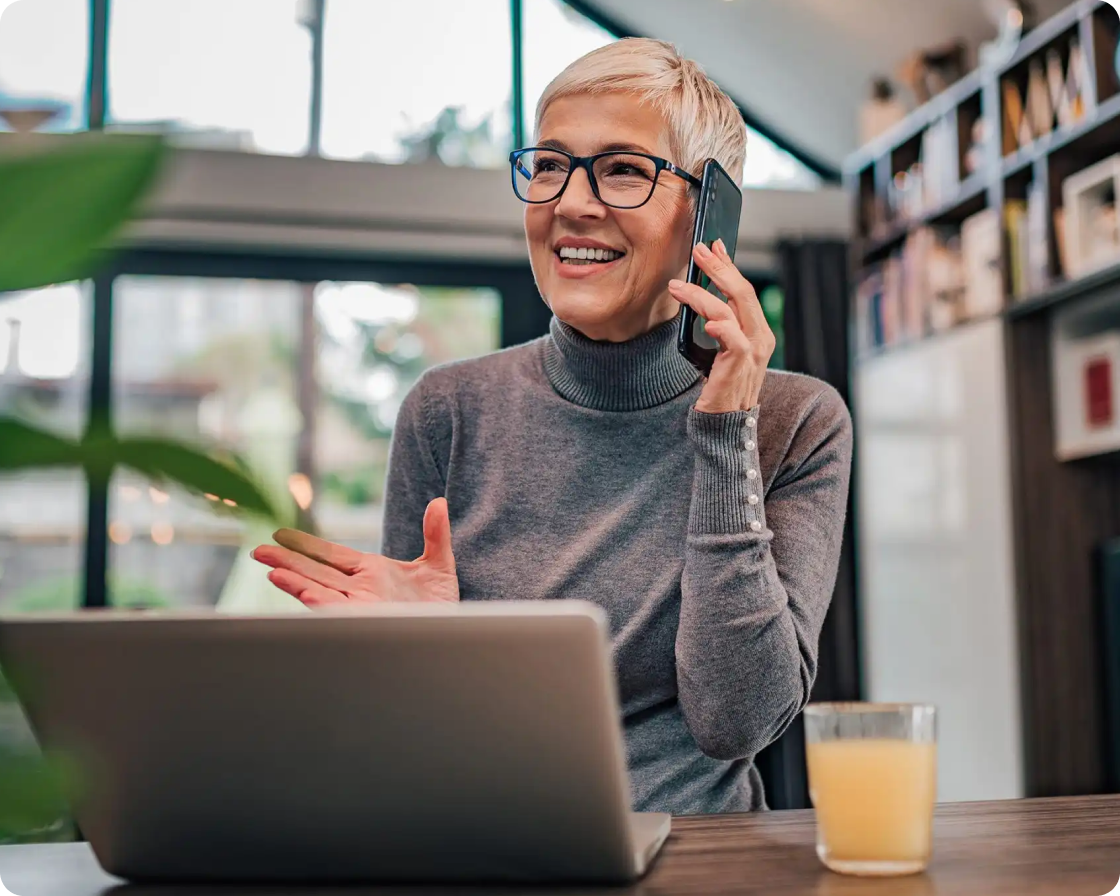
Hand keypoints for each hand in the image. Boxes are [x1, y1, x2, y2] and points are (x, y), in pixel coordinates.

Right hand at [251, 497, 458, 606]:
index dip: (307, 546)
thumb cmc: (443, 603)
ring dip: (295, 582)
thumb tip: (439, 502)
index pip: (332, 555)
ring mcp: (362, 605)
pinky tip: (304, 593)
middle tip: (258, 551)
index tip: (282, 536)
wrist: (453, 631)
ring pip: (321, 590)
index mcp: (372, 572)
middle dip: (287, 562)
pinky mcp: (368, 620)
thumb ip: (435, 533)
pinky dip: (321, 601)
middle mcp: (361, 588)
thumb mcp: (439, 564)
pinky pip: (339, 610)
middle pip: (317, 571)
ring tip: (270, 571)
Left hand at [668, 240, 775, 412]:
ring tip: (677, 285)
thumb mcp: (718, 351)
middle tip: (699, 250)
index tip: (714, 246)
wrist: (724, 425)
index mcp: (757, 332)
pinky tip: (703, 317)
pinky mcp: (740, 364)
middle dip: (719, 267)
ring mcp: (753, 351)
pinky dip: (718, 322)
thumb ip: (716, 326)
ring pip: (732, 308)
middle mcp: (761, 338)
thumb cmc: (719, 388)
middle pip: (742, 291)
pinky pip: (732, 335)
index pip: (743, 291)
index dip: (729, 266)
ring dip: (702, 292)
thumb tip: (695, 296)